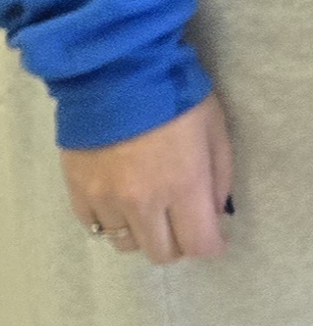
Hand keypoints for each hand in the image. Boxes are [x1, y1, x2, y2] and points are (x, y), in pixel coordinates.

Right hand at [60, 93, 232, 264]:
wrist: (118, 73)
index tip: (215, 241)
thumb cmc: (177, 96)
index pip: (198, 243)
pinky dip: (112, 222)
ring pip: (127, 244)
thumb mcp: (215, 127)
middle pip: (161, 253)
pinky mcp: (78, 193)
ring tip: (151, 210)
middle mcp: (144, 202)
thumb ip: (220, 174)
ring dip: (144, 233)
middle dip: (179, 243)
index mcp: (184, 185)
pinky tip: (121, 201)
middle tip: (183, 223)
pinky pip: (96, 227)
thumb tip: (215, 211)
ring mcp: (107, 201)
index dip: (211, 246)